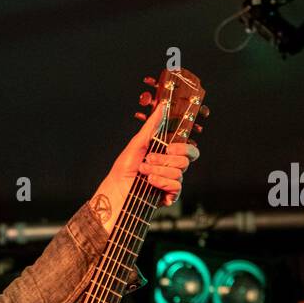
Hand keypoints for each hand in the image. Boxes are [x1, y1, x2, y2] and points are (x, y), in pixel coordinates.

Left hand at [92, 104, 199, 228]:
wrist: (115, 190)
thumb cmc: (123, 168)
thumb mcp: (137, 143)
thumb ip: (152, 126)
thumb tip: (163, 106)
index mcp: (166, 155)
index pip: (188, 150)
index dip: (183, 147)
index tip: (168, 147)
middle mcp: (170, 168)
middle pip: (185, 161)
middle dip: (165, 160)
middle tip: (148, 160)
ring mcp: (170, 182)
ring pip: (179, 173)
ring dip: (159, 171)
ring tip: (143, 172)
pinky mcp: (168, 196)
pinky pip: (176, 187)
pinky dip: (162, 183)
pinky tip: (150, 182)